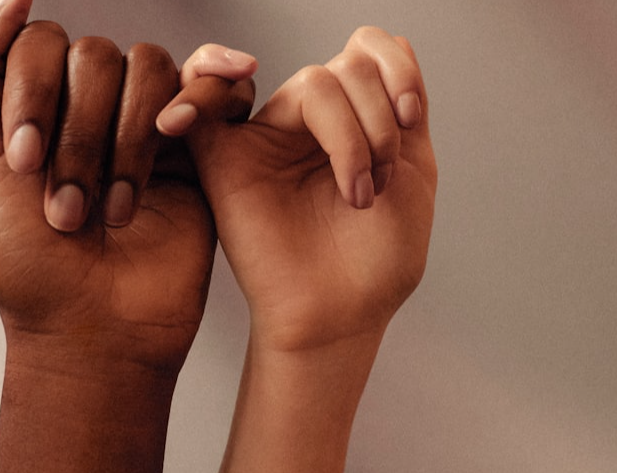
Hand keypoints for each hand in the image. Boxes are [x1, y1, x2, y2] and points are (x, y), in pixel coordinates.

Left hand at [0, 1, 253, 470]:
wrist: (93, 326)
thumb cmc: (27, 263)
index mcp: (36, 104)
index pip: (39, 42)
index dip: (33, 95)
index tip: (24, 162)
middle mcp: (90, 106)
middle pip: (96, 56)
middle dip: (78, 136)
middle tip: (68, 205)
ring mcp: (146, 123)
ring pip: (148, 68)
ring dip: (127, 144)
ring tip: (114, 208)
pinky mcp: (197, 146)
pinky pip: (209, 85)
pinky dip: (198, 100)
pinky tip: (177, 135)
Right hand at [163, 27, 436, 349]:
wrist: (342, 314)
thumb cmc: (377, 258)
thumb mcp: (413, 169)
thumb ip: (401, 104)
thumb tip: (383, 42)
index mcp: (355, 120)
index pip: (368, 51)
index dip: (396, 69)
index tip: (410, 120)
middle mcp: (311, 123)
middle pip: (347, 67)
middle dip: (379, 120)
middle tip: (379, 182)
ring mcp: (268, 138)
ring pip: (312, 83)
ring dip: (352, 135)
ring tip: (357, 193)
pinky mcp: (225, 161)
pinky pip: (204, 104)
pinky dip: (203, 85)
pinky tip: (217, 93)